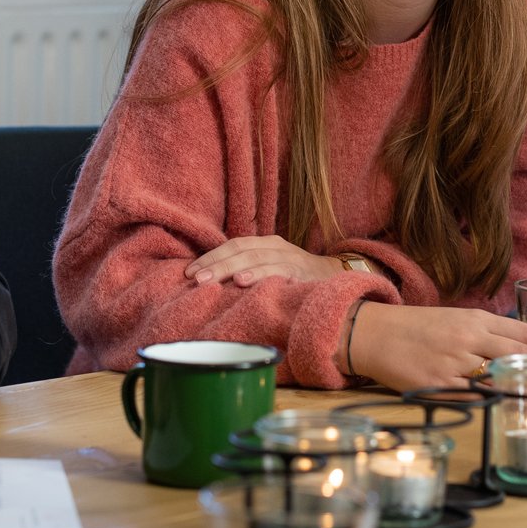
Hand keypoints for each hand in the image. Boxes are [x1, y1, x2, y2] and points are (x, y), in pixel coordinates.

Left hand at [186, 235, 344, 286]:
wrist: (338, 278)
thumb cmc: (297, 277)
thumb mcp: (272, 269)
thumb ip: (249, 271)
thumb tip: (213, 283)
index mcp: (265, 244)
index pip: (233, 245)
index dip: (210, 257)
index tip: (188, 271)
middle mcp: (275, 247)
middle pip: (239, 250)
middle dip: (214, 263)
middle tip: (194, 278)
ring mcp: (289, 258)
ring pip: (254, 258)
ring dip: (229, 268)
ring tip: (209, 279)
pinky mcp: (300, 272)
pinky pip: (277, 271)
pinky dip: (258, 275)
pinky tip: (242, 281)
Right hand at [345, 303, 526, 390]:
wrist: (375, 333)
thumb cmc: (418, 327)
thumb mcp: (456, 319)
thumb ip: (487, 332)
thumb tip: (520, 349)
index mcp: (476, 319)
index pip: (524, 332)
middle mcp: (468, 338)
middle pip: (518, 355)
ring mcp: (453, 363)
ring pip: (498, 378)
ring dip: (520, 388)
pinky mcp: (438, 385)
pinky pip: (471, 397)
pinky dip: (489, 402)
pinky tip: (503, 407)